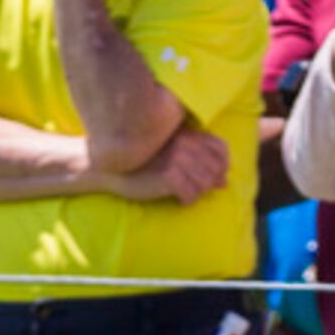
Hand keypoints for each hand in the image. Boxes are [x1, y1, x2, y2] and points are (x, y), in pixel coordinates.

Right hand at [111, 126, 227, 204]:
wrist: (109, 167)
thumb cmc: (141, 162)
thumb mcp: (172, 157)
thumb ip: (200, 163)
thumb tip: (225, 182)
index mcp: (187, 134)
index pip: (221, 149)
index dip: (222, 166)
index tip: (212, 177)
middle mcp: (185, 143)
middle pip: (215, 169)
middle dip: (208, 183)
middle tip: (193, 189)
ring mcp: (177, 158)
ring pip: (205, 183)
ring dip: (197, 193)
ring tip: (184, 194)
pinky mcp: (169, 175)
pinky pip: (191, 194)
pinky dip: (187, 200)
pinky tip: (178, 199)